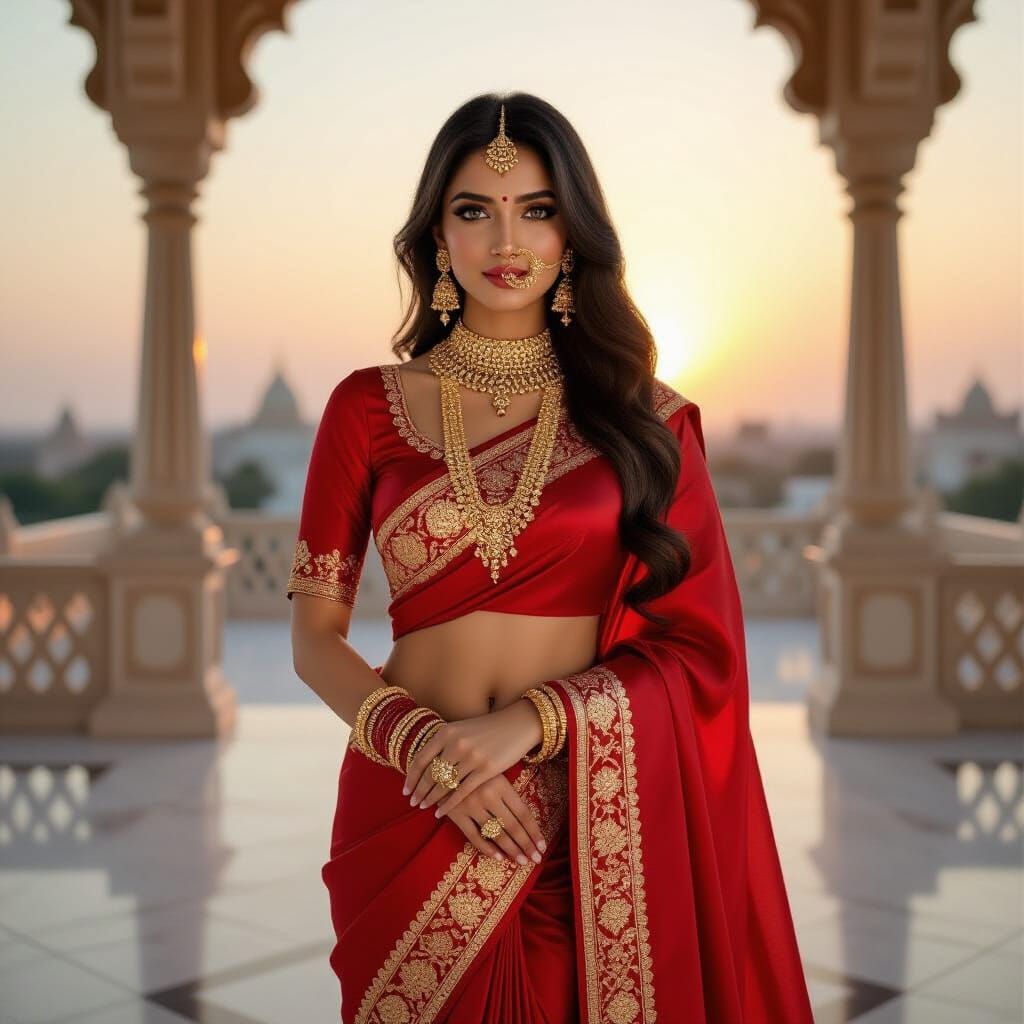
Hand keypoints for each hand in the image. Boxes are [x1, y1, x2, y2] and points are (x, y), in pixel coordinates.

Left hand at [402, 701, 545, 860]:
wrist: (517, 724)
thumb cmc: (487, 729)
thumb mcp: (461, 730)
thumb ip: (443, 744)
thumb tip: (424, 765)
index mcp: (447, 732)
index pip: (421, 759)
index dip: (411, 777)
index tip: (405, 790)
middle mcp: (456, 743)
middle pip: (430, 774)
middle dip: (419, 791)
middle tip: (412, 802)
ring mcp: (472, 757)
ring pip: (444, 784)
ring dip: (431, 799)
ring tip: (423, 807)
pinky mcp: (486, 769)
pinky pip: (461, 791)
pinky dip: (448, 804)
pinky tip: (441, 812)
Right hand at [436, 772, 547, 864]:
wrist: (441, 763)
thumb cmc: (474, 769)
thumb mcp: (494, 774)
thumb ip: (508, 794)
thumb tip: (527, 821)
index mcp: (501, 784)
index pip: (523, 813)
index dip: (534, 831)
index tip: (542, 846)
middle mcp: (487, 795)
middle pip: (512, 826)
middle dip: (526, 845)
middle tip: (536, 859)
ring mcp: (471, 806)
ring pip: (496, 833)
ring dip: (511, 850)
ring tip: (522, 861)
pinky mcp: (456, 814)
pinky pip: (474, 836)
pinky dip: (487, 849)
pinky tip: (498, 857)